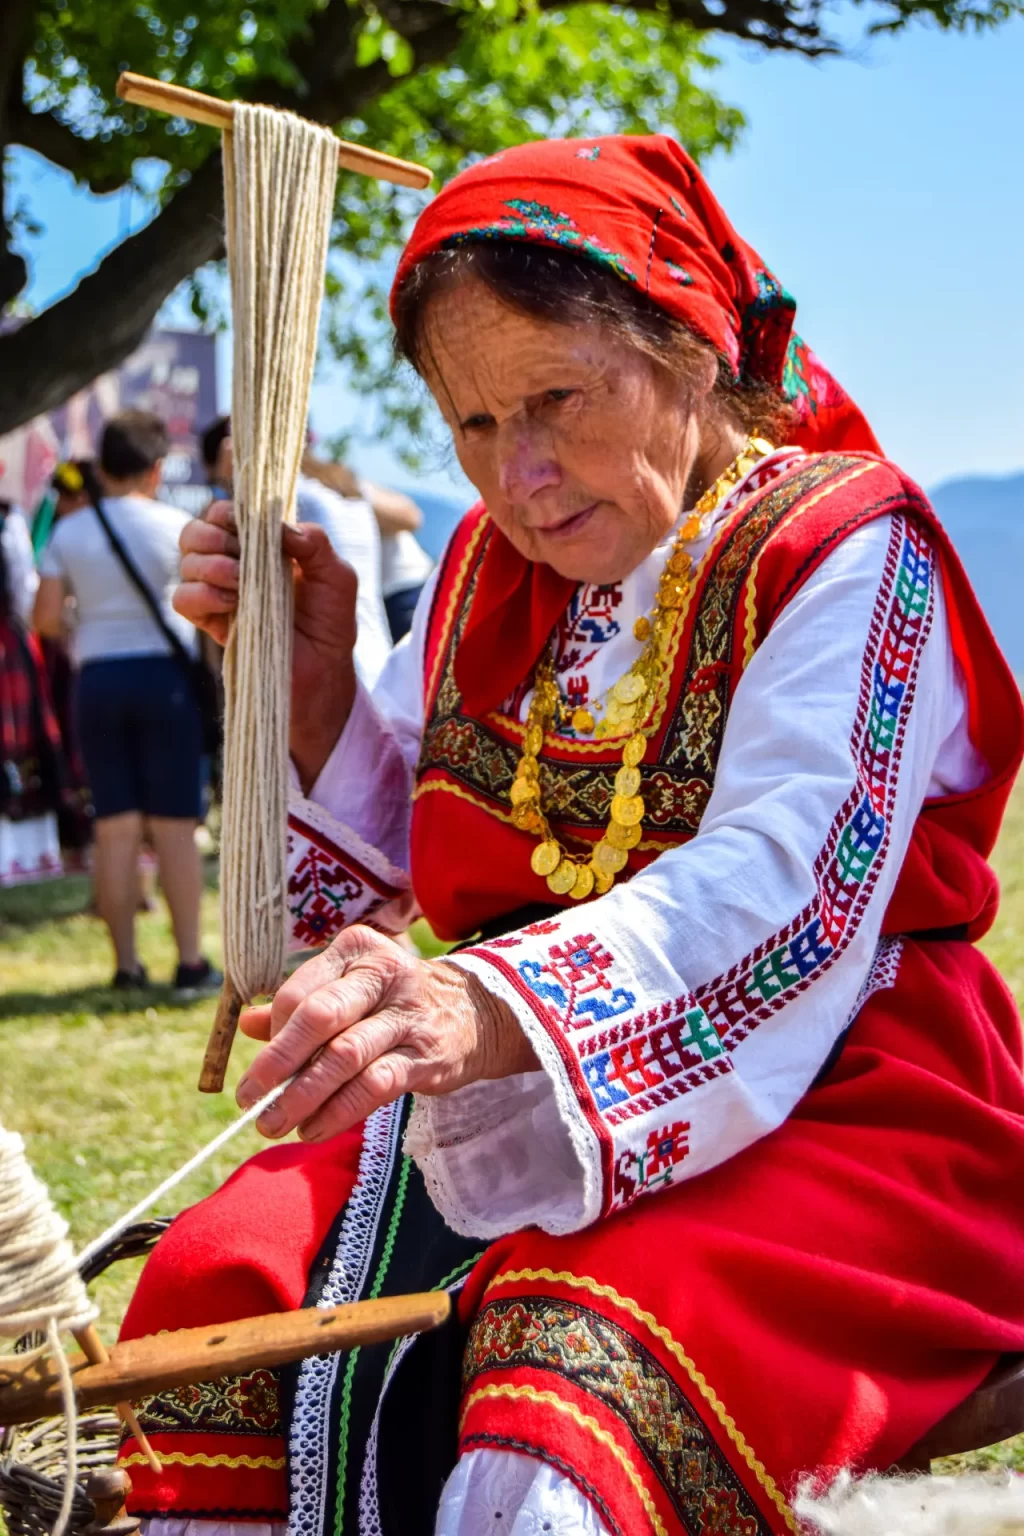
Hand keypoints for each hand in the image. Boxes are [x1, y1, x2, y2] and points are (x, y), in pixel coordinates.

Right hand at [174, 501, 357, 787]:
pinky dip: (200, 594)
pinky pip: (182, 598)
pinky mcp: (210, 623)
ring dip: (210, 564)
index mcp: (261, 547)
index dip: (229, 512)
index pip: (226, 513)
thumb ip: (316, 544)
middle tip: (240, 554)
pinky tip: (229, 603)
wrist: (323, 672)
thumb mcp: (338, 578)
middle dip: (213, 535)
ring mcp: (218, 594)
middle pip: (195, 531)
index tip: (248, 525)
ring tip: (240, 583)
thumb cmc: (331, 623)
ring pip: (185, 560)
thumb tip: (280, 526)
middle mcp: (233, 565)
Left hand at [235, 925, 538, 1142]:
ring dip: (302, 1096)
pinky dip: (337, 1112)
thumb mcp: (350, 989)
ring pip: (343, 1057)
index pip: (299, 992)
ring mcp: (408, 1014)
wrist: (474, 1012)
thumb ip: (300, 1004)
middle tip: (248, 1099)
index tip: (260, 1070)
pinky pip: (373, 1086)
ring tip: (274, 1123)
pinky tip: (315, 1128)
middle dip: (277, 1063)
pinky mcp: (426, 1055)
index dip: (273, 1035)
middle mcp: (384, 974)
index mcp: (357, 950)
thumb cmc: (393, 1001)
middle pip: (319, 1017)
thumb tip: (246, 1025)